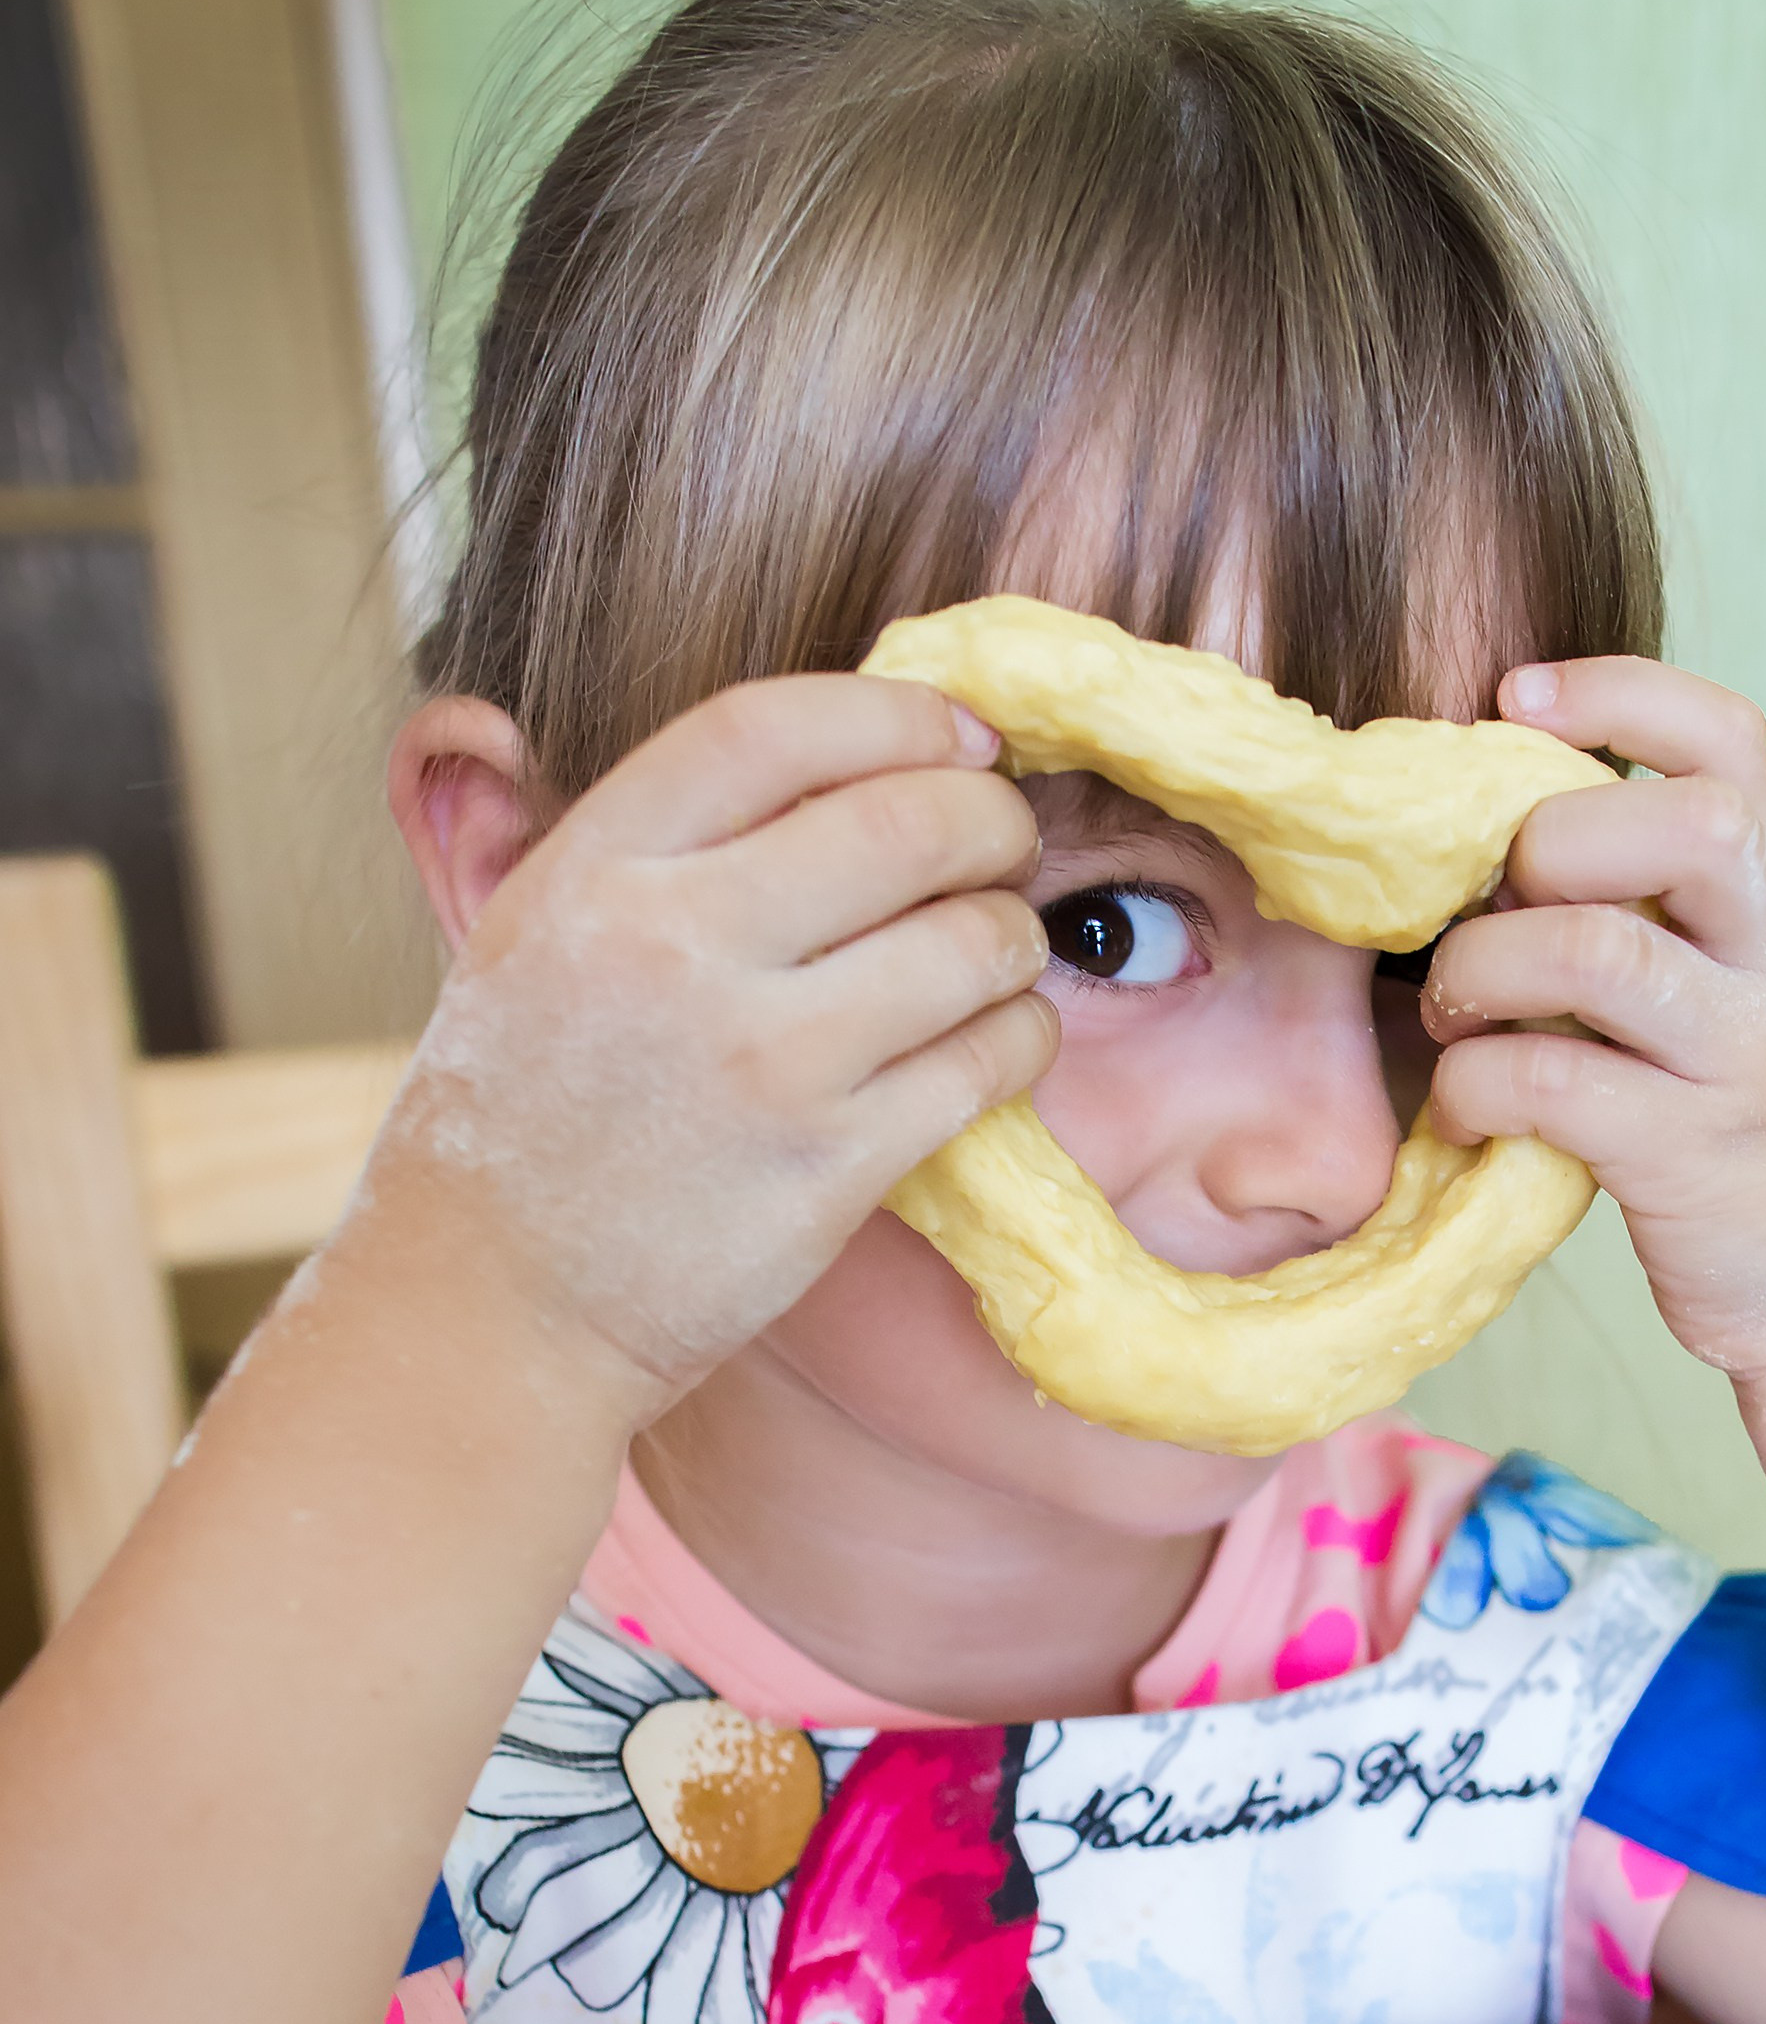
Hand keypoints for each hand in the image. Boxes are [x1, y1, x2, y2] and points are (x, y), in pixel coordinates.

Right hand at [367, 676, 1055, 1408]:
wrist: (487, 1310)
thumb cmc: (518, 1117)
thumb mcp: (521, 933)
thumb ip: (636, 834)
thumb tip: (798, 739)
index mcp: (590, 871)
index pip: (771, 729)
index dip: (893, 713)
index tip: (956, 732)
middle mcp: (672, 950)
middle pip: (902, 822)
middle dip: (988, 818)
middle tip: (1001, 840)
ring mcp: (758, 1066)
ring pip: (968, 942)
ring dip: (1013, 933)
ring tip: (999, 949)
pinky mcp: (826, 1173)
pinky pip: (984, 1065)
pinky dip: (1019, 1038)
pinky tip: (999, 1040)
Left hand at [1421, 659, 1765, 1379]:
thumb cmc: (1730, 1119)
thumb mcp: (1719, 988)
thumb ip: (1642, 909)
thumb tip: (1479, 833)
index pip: (1733, 743)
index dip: (1623, 692)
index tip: (1515, 698)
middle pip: (1690, 824)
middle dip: (1548, 845)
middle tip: (1486, 911)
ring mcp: (1747, 1061)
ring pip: (1601, 953)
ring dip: (1486, 968)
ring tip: (1453, 1009)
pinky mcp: (1694, 1159)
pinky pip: (1557, 1084)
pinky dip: (1477, 1085)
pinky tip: (1463, 1109)